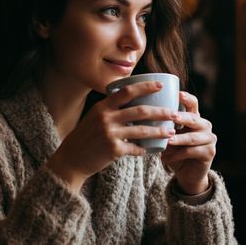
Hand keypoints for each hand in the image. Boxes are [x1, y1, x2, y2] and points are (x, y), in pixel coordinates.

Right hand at [46, 81, 177, 192]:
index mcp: (102, 107)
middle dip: (161, 111)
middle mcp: (106, 118)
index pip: (127, 91)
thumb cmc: (85, 138)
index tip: (161, 85)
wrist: (71, 160)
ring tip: (171, 132)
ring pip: (142, 130)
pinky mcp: (113, 150)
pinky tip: (150, 150)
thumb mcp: (94, 118)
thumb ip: (111, 110)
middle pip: (140, 110)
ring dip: (159, 131)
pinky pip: (135, 148)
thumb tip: (134, 104)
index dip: (145, 86)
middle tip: (174, 113)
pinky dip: (144, 149)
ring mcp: (109, 134)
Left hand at [160, 91, 215, 194]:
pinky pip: (191, 152)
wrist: (186, 173)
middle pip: (193, 118)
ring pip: (192, 137)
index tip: (178, 93)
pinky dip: (177, 155)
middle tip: (171, 117)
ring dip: (178, 139)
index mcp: (194, 118)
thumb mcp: (167, 135)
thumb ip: (161, 125)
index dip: (187, 98)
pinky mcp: (210, 152)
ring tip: (166, 141)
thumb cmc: (174, 151)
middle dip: (182, 117)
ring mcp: (209, 139)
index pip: (193, 104)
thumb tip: (138, 114)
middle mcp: (205, 125)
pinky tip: (165, 158)